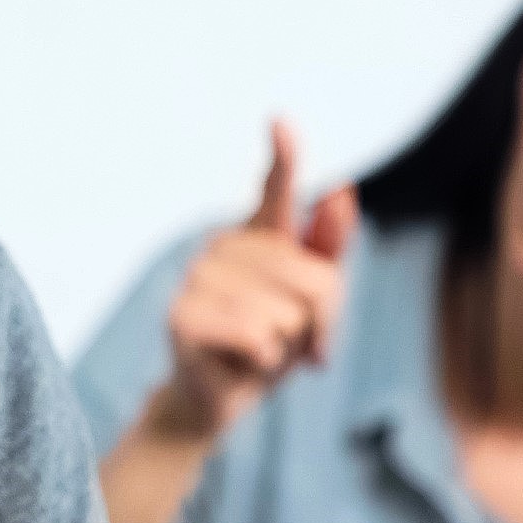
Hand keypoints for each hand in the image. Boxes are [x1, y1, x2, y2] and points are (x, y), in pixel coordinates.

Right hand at [153, 120, 357, 437]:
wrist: (220, 401)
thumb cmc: (270, 345)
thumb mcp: (313, 304)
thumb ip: (328, 250)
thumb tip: (341, 190)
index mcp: (258, 235)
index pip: (275, 187)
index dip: (283, 156)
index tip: (281, 121)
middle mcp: (222, 246)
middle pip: (315, 279)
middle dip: (320, 324)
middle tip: (294, 342)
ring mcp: (196, 277)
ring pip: (287, 312)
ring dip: (287, 347)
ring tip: (262, 353)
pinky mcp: (181, 316)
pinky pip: (257, 336)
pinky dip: (262, 362)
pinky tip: (239, 363)